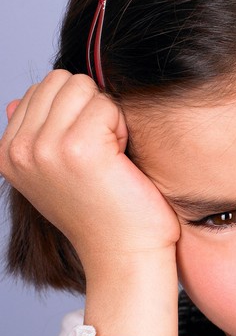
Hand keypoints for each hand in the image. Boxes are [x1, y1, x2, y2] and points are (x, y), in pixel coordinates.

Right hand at [0, 70, 179, 276]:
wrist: (125, 254)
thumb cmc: (104, 214)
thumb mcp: (54, 174)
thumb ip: (34, 135)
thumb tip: (15, 101)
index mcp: (9, 153)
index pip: (41, 90)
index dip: (76, 112)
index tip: (87, 152)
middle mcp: (19, 149)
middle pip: (61, 81)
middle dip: (91, 107)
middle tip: (104, 151)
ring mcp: (45, 147)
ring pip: (83, 88)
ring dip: (107, 116)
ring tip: (111, 156)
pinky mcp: (79, 148)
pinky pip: (106, 105)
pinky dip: (123, 127)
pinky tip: (121, 161)